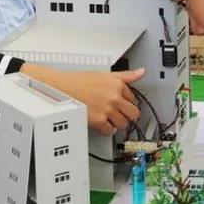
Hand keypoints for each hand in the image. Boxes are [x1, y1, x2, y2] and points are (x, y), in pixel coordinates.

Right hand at [21, 65, 143, 134]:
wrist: (62, 88)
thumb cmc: (79, 81)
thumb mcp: (105, 74)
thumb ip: (125, 76)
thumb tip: (141, 72)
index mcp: (117, 85)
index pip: (133, 98)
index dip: (127, 102)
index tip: (123, 104)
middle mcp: (114, 97)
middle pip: (133, 113)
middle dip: (128, 115)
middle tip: (120, 114)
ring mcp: (107, 109)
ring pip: (123, 124)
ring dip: (118, 123)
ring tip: (109, 118)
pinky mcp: (99, 120)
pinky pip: (110, 130)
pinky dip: (107, 129)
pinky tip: (102, 123)